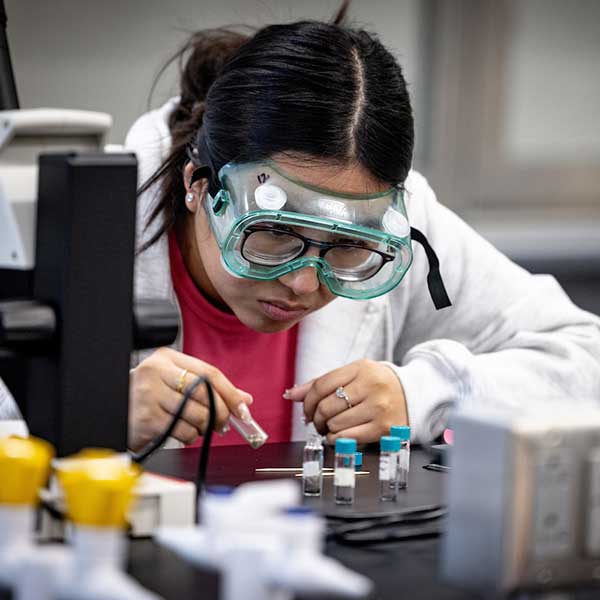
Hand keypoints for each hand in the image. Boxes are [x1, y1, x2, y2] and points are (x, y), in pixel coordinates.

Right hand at [128, 347, 252, 451]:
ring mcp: (150, 395)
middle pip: (206, 393)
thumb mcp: (175, 384)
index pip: (209, 373)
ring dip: (204, 427)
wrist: (116, 412)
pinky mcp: (147, 418)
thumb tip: (244, 400)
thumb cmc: (149, 398)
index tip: (243, 408)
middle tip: (223, 424)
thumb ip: (209, 388)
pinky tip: (181, 433)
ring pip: (197, 415)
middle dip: (221, 413)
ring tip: (196, 427)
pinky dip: (190, 437)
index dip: (231, 392)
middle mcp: (156, 372)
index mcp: (167, 358)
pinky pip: (184, 431)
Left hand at [285, 359, 407, 444]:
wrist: (414, 395)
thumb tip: (291, 394)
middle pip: (326, 406)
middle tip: (317, 421)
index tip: (306, 409)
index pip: (321, 385)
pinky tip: (338, 435)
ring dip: (326, 430)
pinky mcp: (384, 428)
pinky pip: (348, 438)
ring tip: (330, 427)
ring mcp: (379, 408)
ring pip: (335, 424)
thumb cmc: (378, 384)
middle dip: (316, 418)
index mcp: (361, 368)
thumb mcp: (353, 375)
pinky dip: (336, 440)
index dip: (307, 401)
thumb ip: (322, 383)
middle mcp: (371, 386)